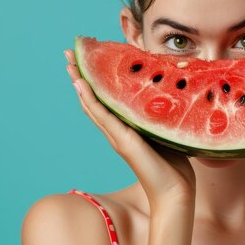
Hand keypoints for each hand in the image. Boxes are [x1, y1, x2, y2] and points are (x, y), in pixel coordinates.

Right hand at [64, 49, 195, 209]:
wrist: (175, 191)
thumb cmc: (174, 163)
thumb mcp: (165, 128)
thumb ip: (160, 112)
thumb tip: (170, 86)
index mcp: (126, 126)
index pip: (106, 98)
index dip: (95, 78)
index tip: (87, 57)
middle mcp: (117, 129)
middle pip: (93, 97)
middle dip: (81, 74)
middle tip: (69, 52)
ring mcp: (117, 135)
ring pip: (92, 104)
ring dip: (80, 82)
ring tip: (69, 62)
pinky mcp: (123, 140)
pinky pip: (102, 115)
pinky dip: (90, 99)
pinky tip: (81, 84)